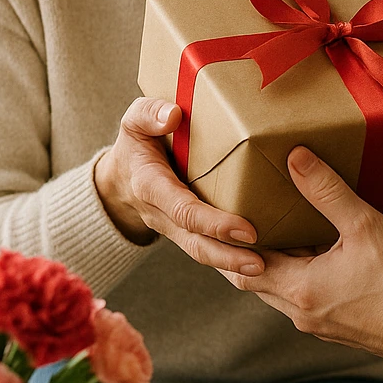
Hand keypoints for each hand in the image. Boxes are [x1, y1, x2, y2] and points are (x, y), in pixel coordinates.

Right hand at [93, 97, 264, 276]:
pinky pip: (205, 249)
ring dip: (230, 265)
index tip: (245, 229)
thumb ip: (149, 114)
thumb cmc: (136, 143)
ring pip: (199, 252)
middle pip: (194, 242)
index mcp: (150, 185)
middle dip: (226, 255)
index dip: (213, 222)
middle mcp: (161, 213)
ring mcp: (173, 228)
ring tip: (262, 269)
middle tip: (259, 263)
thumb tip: (173, 115)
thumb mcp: (134, 122)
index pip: (183, 210)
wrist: (120, 178)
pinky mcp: (185, 233)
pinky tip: (260, 263)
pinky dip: (229, 260)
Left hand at [220, 148, 382, 364]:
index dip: (230, 244)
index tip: (224, 218)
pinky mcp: (340, 329)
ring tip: (283, 232)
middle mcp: (301, 313)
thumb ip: (327, 191)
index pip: (242, 266)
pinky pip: (307, 301)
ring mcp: (320, 326)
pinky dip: (302, 278)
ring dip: (278, 265)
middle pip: (256, 281)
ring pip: (282, 293)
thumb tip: (296, 158)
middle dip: (249, 253)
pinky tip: (321, 256)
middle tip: (245, 222)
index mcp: (298, 288)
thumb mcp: (365, 226)